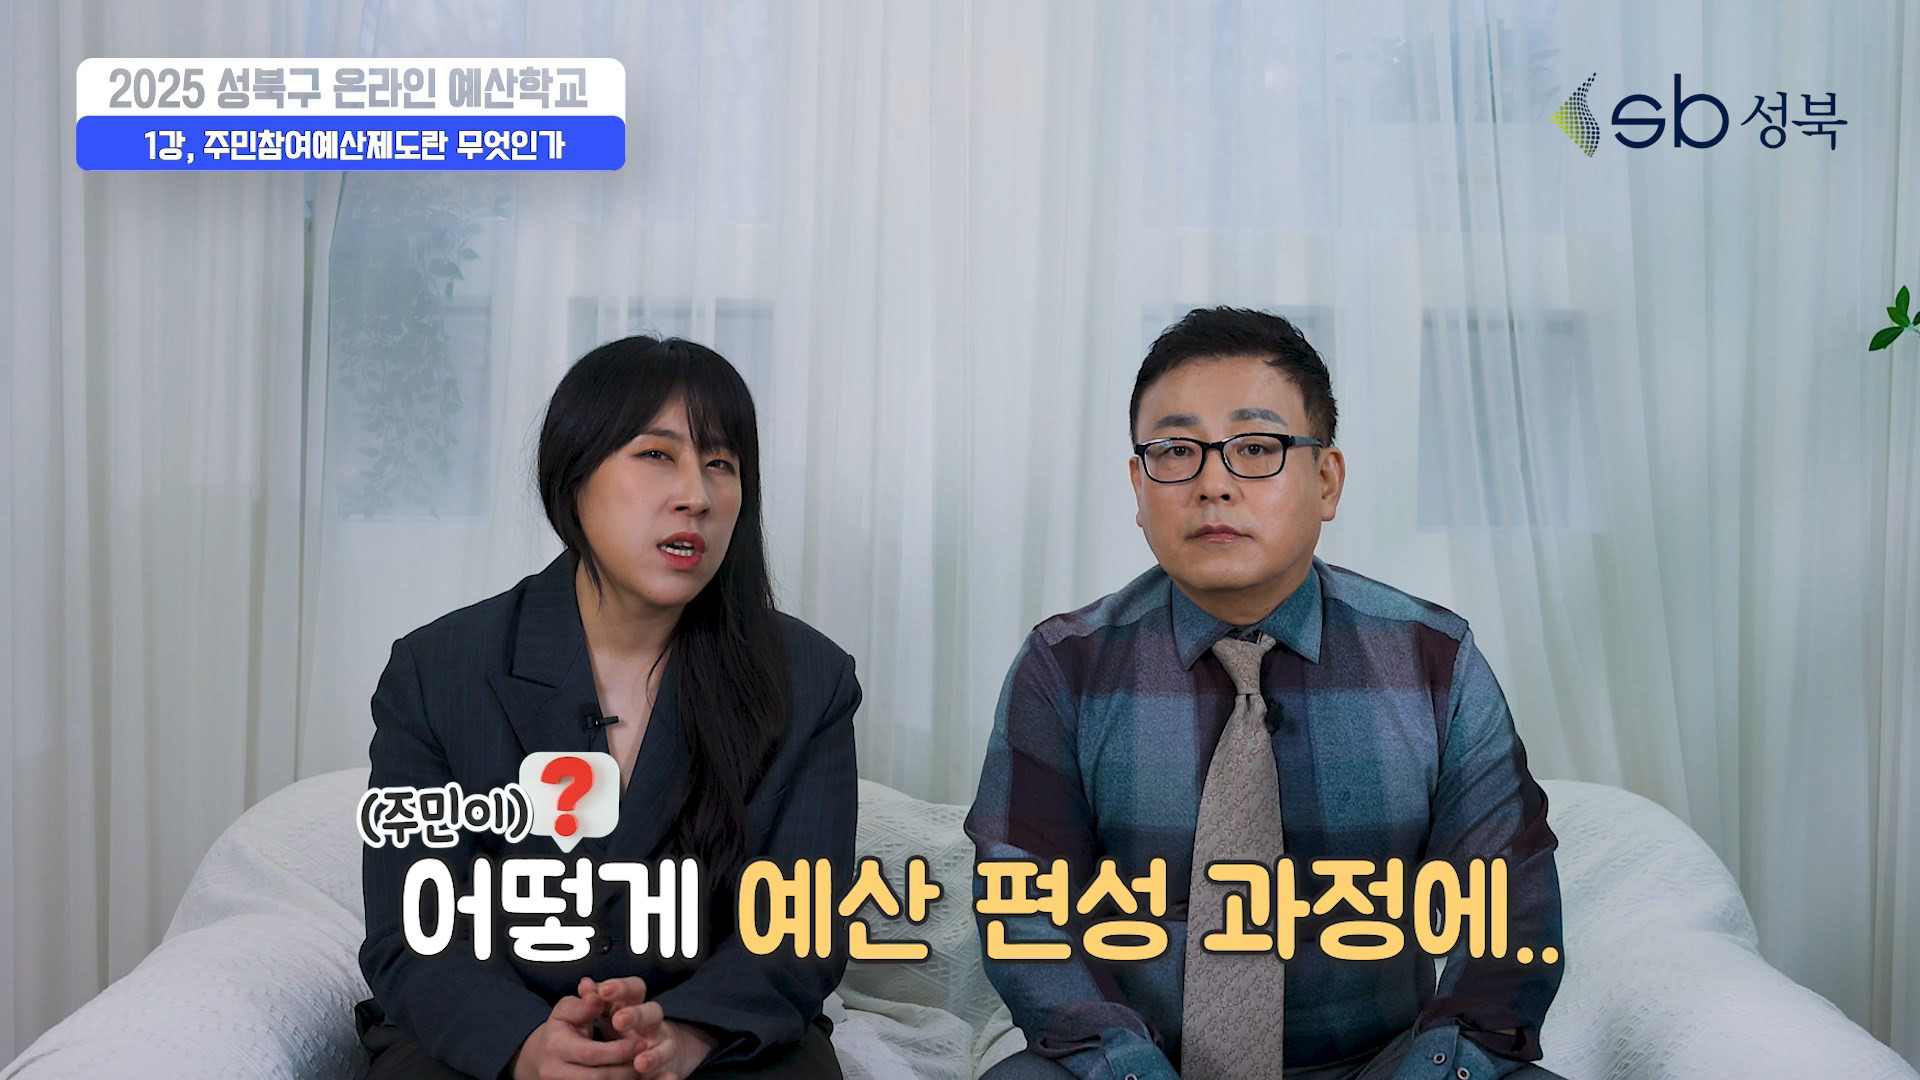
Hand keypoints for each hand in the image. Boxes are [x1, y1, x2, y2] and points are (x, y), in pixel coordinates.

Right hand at [508, 978, 642, 1079]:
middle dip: (626, 1070)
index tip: (641, 1043)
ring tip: (641, 1069)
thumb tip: (596, 995)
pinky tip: (630, 1077)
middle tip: (646, 1060)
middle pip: (598, 1078)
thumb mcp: (568, 1009)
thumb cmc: (562, 1027)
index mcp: (555, 1045)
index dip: (619, 1051)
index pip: (591, 1053)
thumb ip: (585, 1004)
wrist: (544, 1054)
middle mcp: (553, 1071)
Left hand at [592, 977, 718, 1079]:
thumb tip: (584, 985)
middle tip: (618, 1021)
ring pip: (667, 1046)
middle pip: (654, 1012)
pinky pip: (667, 1072)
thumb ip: (592, 1000)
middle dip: (637, 1016)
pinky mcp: (662, 1067)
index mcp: (634, 1004)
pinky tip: (666, 1079)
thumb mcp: (600, 1011)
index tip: (603, 990)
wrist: (636, 1051)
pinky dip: (666, 1077)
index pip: (635, 988)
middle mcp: (650, 1023)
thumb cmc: (612, 1026)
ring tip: (639, 1063)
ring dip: (655, 1054)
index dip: (622, 987)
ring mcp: (659, 1045)